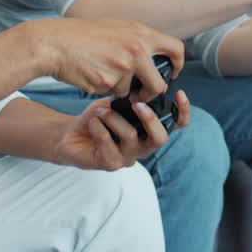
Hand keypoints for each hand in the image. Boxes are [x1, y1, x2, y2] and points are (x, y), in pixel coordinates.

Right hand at [22, 17, 183, 97]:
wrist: (53, 43)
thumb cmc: (82, 36)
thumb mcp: (116, 28)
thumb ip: (137, 41)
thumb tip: (155, 59)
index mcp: (140, 33)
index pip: (176, 49)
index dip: (178, 65)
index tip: (170, 74)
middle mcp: (136, 49)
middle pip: (159, 83)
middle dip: (151, 93)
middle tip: (141, 94)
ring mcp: (123, 67)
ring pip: (132, 91)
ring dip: (121, 89)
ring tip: (102, 72)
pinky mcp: (108, 82)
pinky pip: (114, 93)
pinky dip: (105, 90)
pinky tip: (92, 75)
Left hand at [53, 92, 191, 169]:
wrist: (69, 135)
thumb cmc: (97, 118)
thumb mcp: (116, 103)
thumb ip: (132, 98)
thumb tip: (146, 87)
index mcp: (148, 131)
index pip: (175, 126)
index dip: (182, 112)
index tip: (180, 93)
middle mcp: (142, 147)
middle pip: (160, 138)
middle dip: (150, 118)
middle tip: (137, 104)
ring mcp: (127, 158)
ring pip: (131, 136)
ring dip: (114, 118)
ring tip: (101, 110)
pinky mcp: (110, 164)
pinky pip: (109, 144)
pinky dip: (100, 128)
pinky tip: (93, 122)